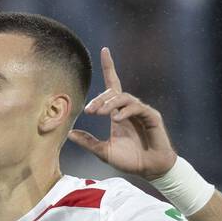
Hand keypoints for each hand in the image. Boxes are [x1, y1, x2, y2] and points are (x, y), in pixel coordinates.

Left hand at [68, 47, 178, 179]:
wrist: (150, 170)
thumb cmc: (130, 161)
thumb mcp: (104, 152)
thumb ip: (88, 142)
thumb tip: (69, 133)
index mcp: (118, 113)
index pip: (113, 85)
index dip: (109, 67)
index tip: (105, 50)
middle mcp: (129, 109)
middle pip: (114, 92)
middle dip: (100, 100)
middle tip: (89, 111)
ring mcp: (141, 111)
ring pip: (124, 98)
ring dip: (109, 104)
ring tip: (100, 114)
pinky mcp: (151, 116)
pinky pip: (136, 107)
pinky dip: (125, 111)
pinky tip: (116, 119)